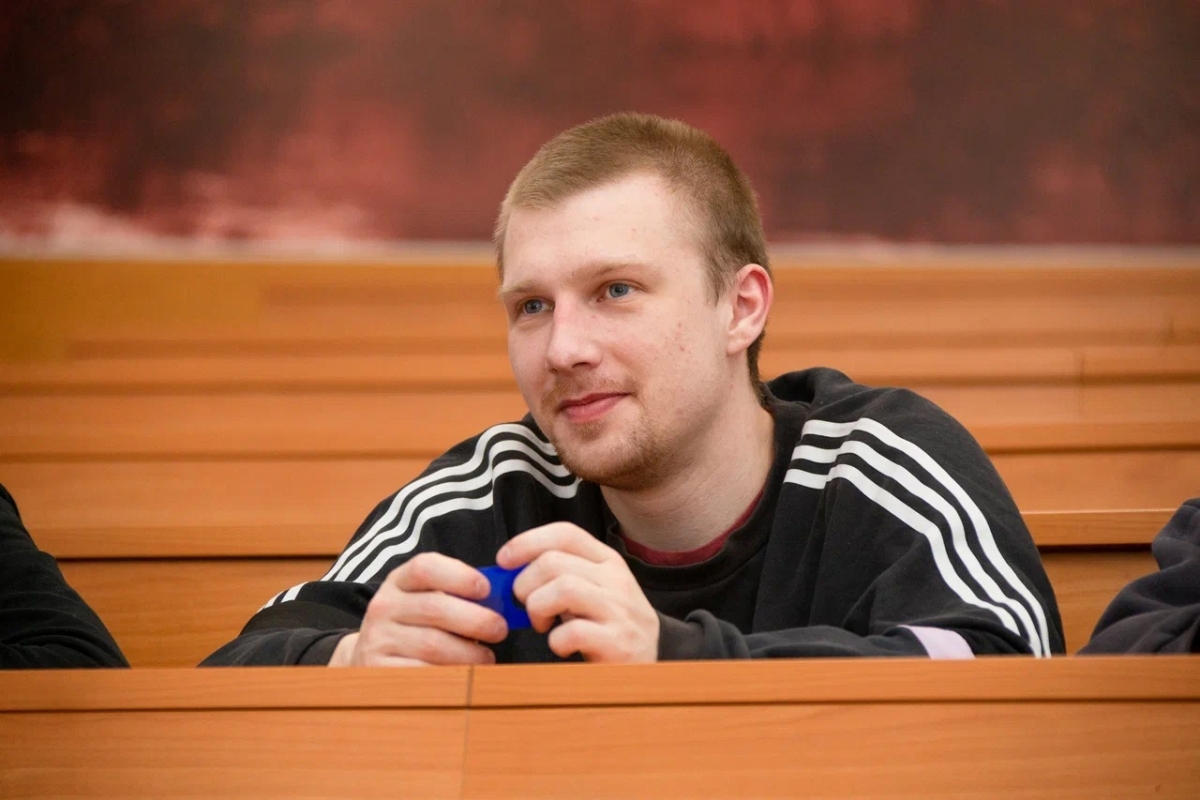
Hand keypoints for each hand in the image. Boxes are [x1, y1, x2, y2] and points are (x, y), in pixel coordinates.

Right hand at [328, 552, 506, 666]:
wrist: (372, 656)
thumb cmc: (417, 625)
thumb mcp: (429, 600)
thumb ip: (460, 595)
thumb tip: (505, 599)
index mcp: (400, 581)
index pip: (426, 568)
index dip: (460, 576)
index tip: (486, 589)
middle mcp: (384, 606)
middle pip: (435, 608)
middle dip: (476, 620)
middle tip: (500, 630)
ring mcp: (378, 638)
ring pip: (432, 645)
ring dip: (468, 652)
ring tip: (486, 658)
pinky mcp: (379, 670)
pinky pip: (422, 673)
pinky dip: (450, 675)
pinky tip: (464, 675)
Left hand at [497, 522, 658, 662]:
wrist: (651, 668)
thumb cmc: (609, 628)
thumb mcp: (592, 592)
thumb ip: (561, 576)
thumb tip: (511, 572)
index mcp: (608, 561)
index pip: (565, 533)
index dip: (526, 542)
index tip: (503, 561)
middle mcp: (617, 579)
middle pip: (553, 561)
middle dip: (525, 584)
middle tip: (527, 606)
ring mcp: (620, 610)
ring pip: (562, 588)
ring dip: (537, 608)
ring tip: (542, 625)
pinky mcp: (619, 643)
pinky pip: (573, 632)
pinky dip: (556, 641)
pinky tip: (561, 646)